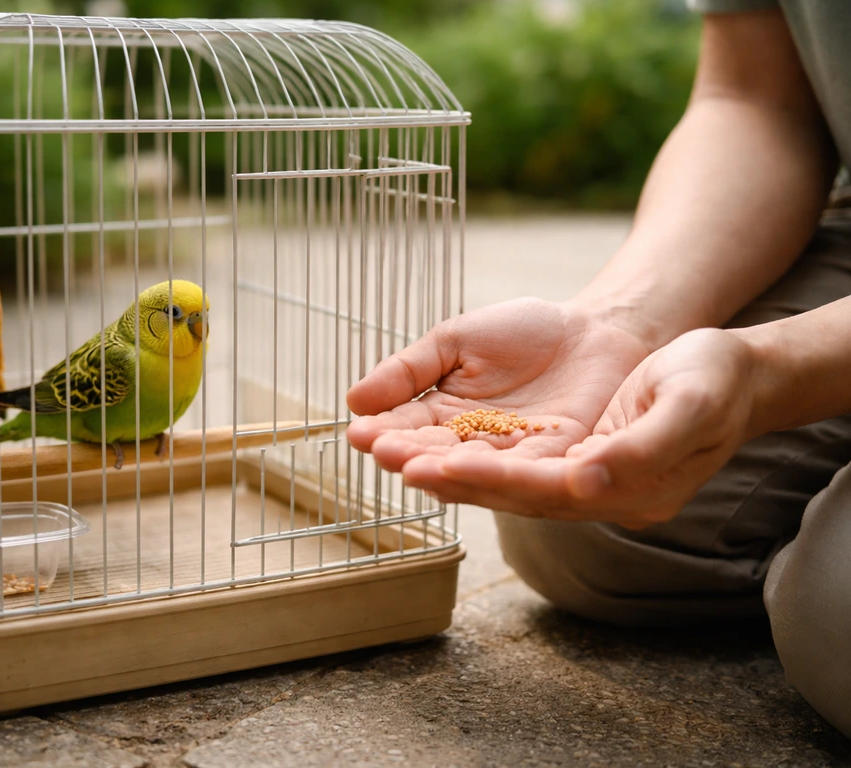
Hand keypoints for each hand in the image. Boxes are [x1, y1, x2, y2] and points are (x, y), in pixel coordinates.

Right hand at [346, 297, 651, 469]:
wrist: (594, 329)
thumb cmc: (524, 333)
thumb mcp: (455, 341)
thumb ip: (409, 370)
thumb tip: (354, 400)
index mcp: (445, 418)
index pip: (407, 430)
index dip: (384, 432)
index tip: (360, 433)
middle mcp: (475, 447)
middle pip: (436, 456)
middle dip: (410, 455)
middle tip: (383, 452)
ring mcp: (516, 458)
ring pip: (476, 471)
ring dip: (446, 472)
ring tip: (417, 468)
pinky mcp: (561, 461)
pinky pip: (529, 470)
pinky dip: (501, 472)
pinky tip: (474, 467)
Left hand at [400, 328, 761, 527]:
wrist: (720, 365)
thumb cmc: (713, 379)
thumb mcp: (690, 405)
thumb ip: (641, 448)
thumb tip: (581, 482)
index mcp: (622, 488)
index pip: (541, 491)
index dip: (487, 480)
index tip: (433, 468)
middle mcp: (586, 489)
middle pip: (503, 486)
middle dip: (441, 472)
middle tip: (384, 456)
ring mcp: (568, 468)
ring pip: (492, 469)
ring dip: (436, 459)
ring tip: (381, 445)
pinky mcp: (556, 445)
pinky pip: (499, 449)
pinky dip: (456, 442)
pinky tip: (417, 435)